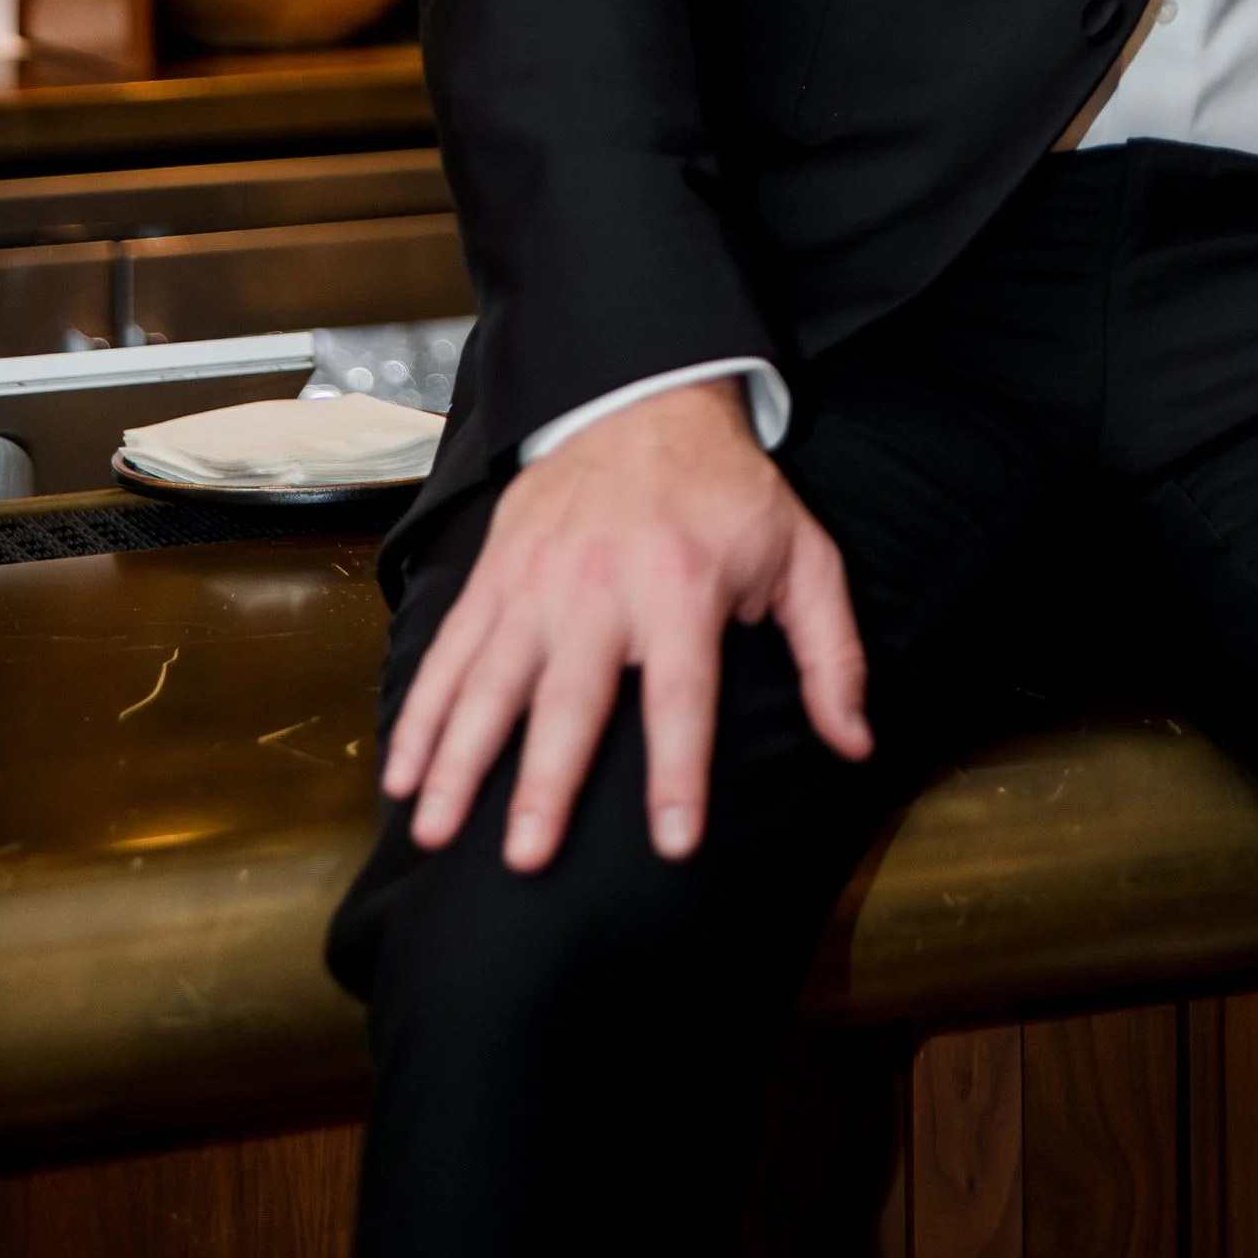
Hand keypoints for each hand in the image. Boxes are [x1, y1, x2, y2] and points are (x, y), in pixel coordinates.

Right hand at [381, 377, 871, 874]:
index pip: (682, 693)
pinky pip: (450, 651)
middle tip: (527, 858)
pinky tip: (401, 775)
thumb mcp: (801, 554)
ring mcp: (537, 581)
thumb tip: (856, 743)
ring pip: (491, 680)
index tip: (672, 842)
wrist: (644, 400)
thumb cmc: (729, 494)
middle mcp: (602, 585)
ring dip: (461, 758)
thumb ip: (833, 653)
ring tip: (436, 832)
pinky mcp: (494, 574)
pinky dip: (421, 714)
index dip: (679, 769)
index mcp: (684, 585)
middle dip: (547, 780)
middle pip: (572, 696)